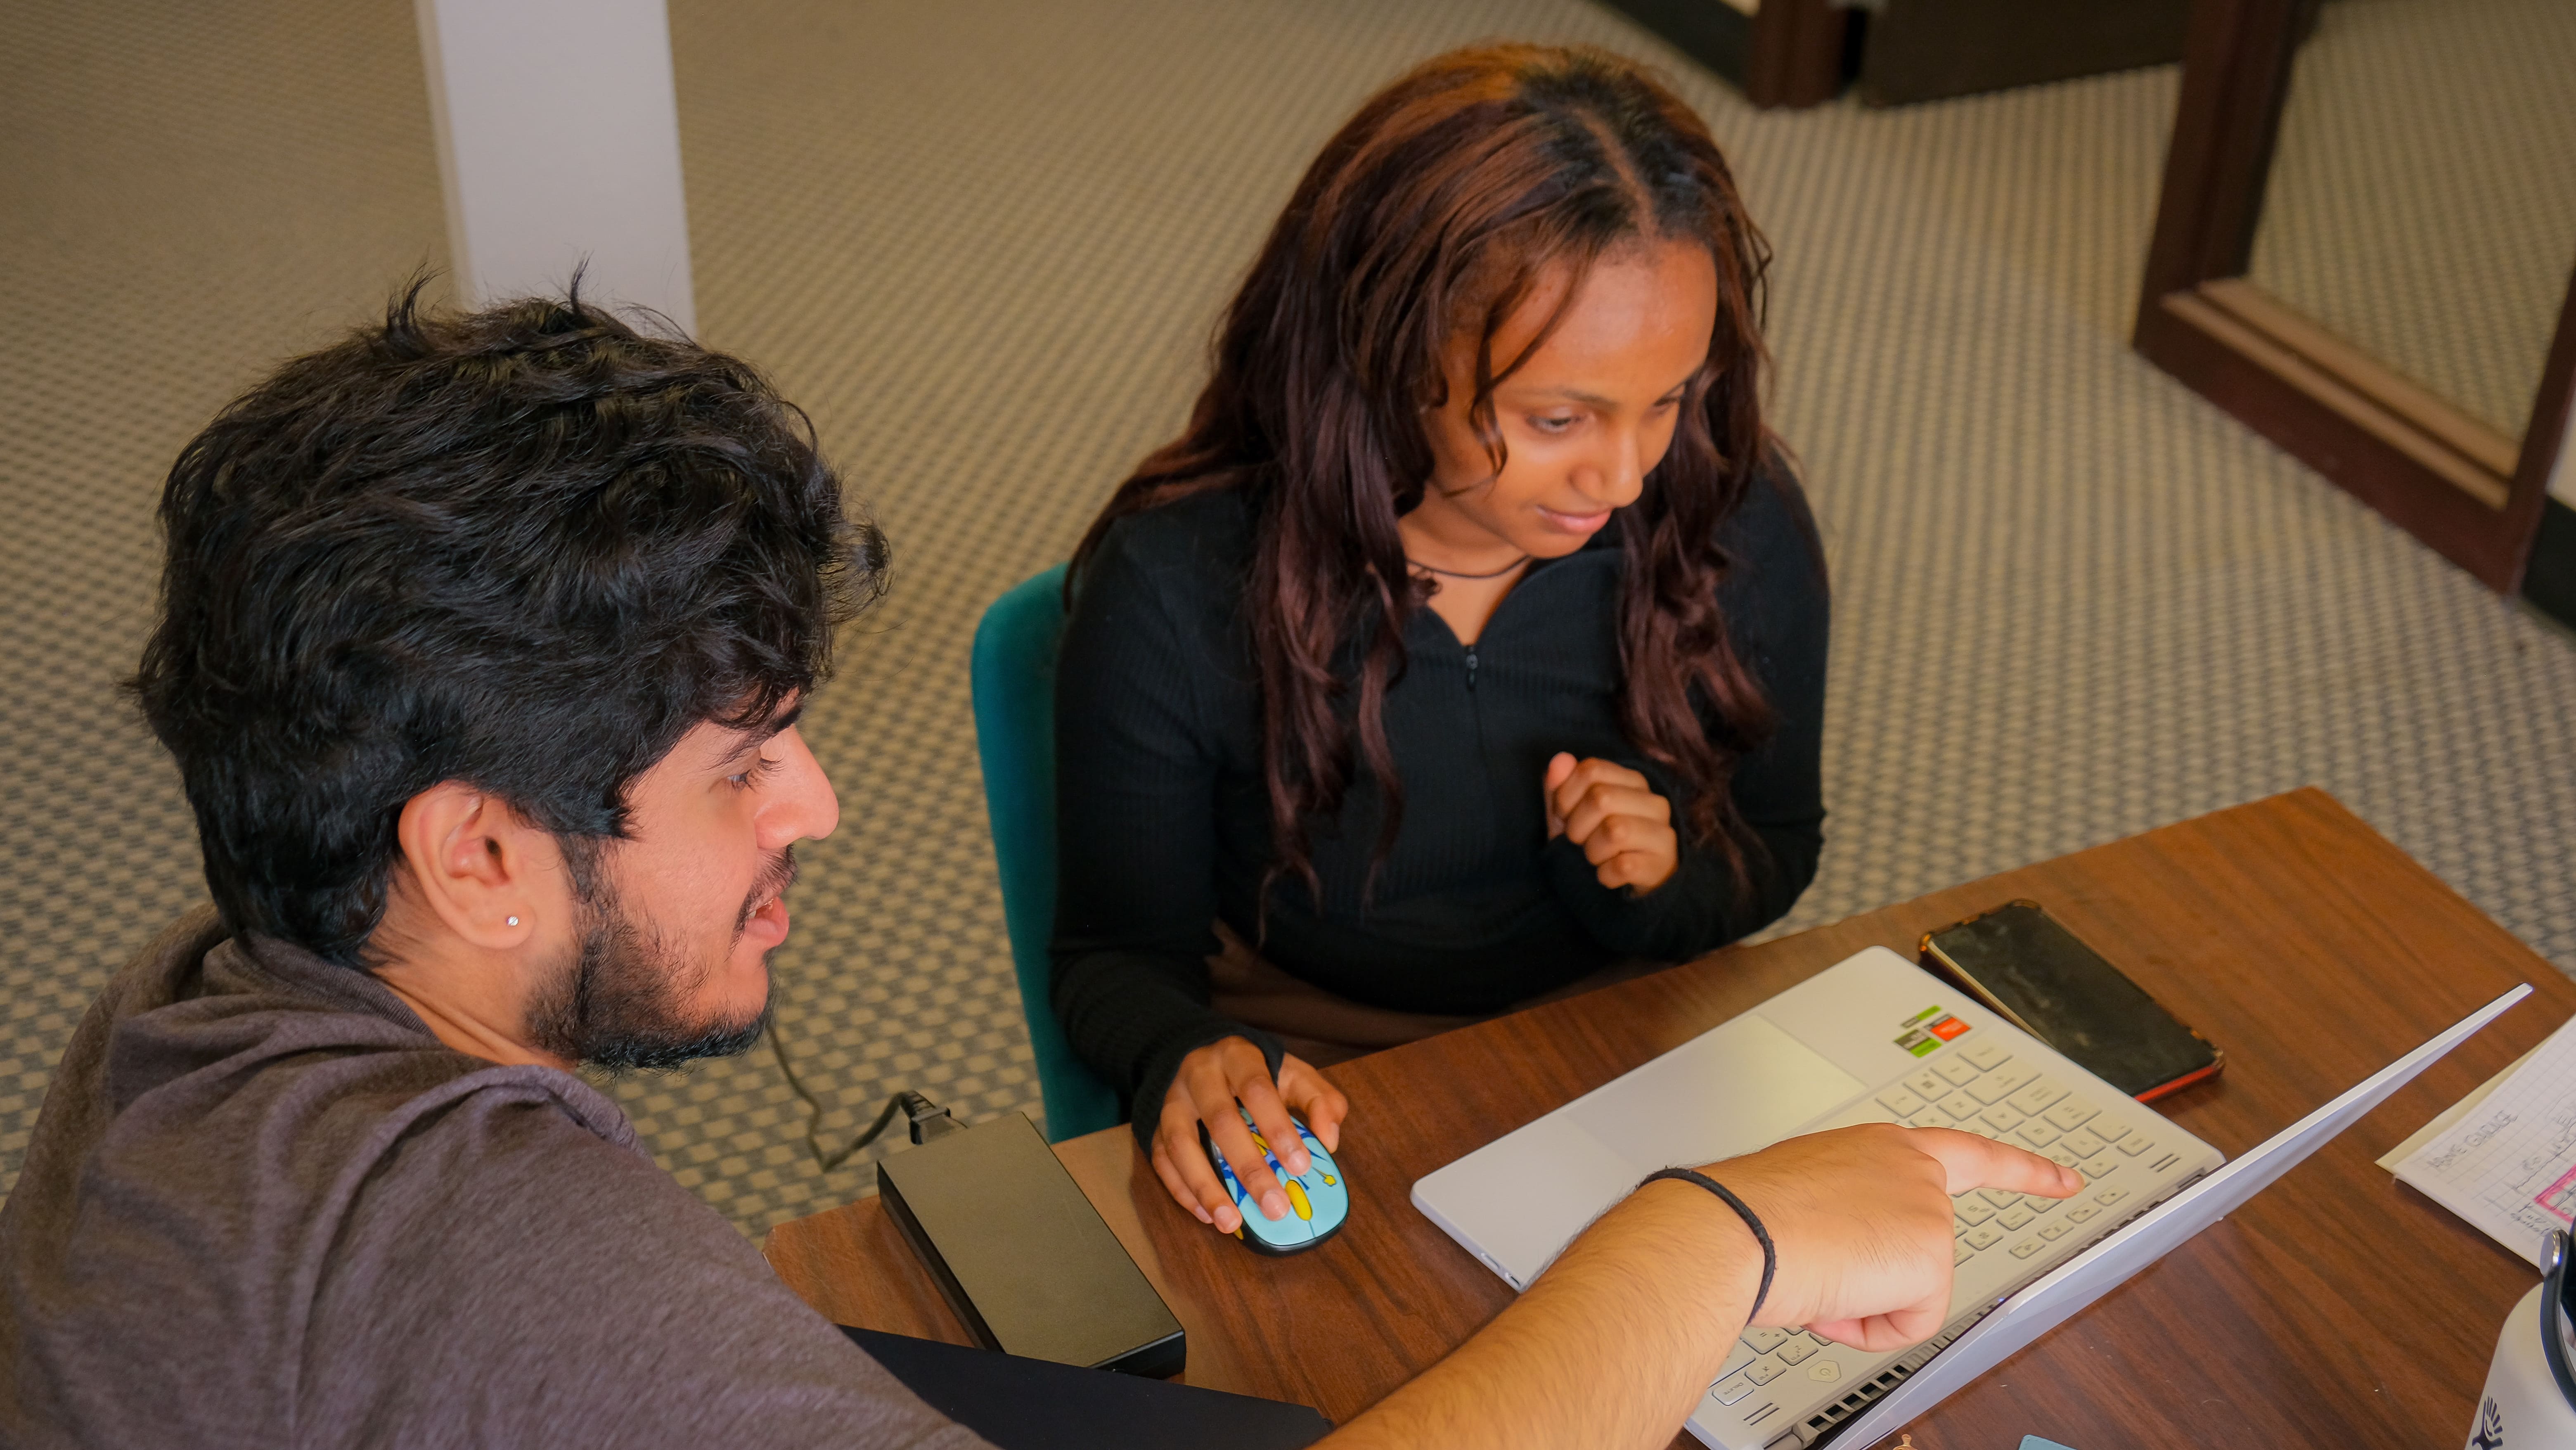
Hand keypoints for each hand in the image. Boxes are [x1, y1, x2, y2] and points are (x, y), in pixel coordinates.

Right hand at [1149, 1037, 1348, 1233]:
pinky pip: (1161, 1161)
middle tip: (1274, 1206)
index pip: (1257, 1089)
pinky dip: (1182, 1191)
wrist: (1197, 1053)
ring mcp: (1172, 1101)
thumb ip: (1320, 1100)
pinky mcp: (1155, 1126)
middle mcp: (1199, 1074)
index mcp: (1237, 1056)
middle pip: (1220, 1120)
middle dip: (1248, 1167)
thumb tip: (1329, 1140)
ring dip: (1205, 1187)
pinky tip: (1208, 1214)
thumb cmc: (1254, 1072)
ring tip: (1231, 1222)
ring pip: (1180, 1144)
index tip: (1300, 1166)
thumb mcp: (1292, 1073)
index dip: (1278, 1128)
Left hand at [1543, 752, 1677, 892]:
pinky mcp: (1662, 864)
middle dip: (1577, 826)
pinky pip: (1623, 866)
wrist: (1631, 885)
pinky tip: (1609, 874)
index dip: (1566, 796)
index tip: (1566, 817)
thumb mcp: (1571, 815)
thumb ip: (1561, 788)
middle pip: (1601, 798)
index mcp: (1633, 781)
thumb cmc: (1597, 842)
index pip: (1591, 770)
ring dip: (1592, 852)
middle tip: (1580, 842)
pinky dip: (1605, 874)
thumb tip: (1559, 759)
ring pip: (1614, 831)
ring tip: (1597, 858)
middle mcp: (1654, 802)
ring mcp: (1662, 833)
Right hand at [1701, 1124, 2082, 1351]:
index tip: (2064, 1179)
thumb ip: (1842, 1213)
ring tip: (1811, 1270)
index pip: (1966, 1153)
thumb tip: (1832, 1267)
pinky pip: (1908, 1322)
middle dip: (1883, 1281)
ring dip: (1859, 1300)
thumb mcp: (1800, 1195)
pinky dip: (1866, 1326)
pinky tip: (1830, 1295)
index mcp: (1877, 1146)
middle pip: (1925, 1252)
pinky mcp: (1931, 1253)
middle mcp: (1910, 1166)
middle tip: (1821, 1270)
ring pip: (1908, 1291)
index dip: (2024, 1171)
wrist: (1733, 1229)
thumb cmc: (1744, 1213)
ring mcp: (1927, 1206)